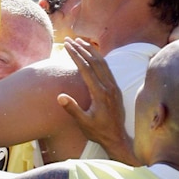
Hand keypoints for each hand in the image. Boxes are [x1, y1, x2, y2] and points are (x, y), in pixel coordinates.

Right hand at [57, 37, 136, 164]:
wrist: (117, 138)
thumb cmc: (98, 132)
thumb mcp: (83, 123)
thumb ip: (73, 109)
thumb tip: (60, 96)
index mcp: (100, 93)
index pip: (85, 68)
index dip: (75, 55)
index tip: (66, 45)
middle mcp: (109, 87)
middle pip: (94, 62)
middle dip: (81, 49)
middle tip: (70, 39)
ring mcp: (114, 87)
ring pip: (103, 63)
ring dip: (91, 51)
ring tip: (80, 42)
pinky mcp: (116, 88)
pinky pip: (107, 68)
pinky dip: (99, 58)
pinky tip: (93, 55)